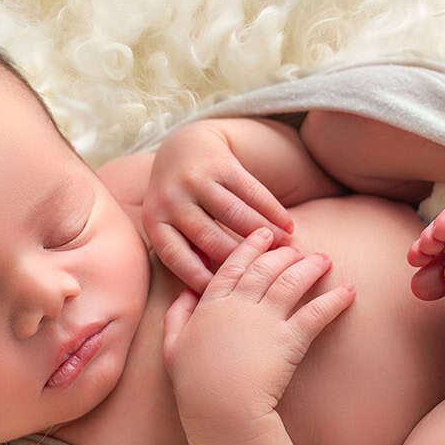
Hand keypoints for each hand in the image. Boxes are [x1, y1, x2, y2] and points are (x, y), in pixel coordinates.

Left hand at [143, 123, 294, 291]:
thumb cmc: (181, 200)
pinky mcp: (219, 164)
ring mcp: (194, 180)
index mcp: (156, 222)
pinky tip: (289, 225)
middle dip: (245, 260)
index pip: (178, 259)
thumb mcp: (171, 224)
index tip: (229, 299)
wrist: (184, 146)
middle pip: (211, 240)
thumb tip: (217, 289)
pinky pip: (252, 192)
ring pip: (235, 216)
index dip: (202, 280)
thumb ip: (187, 252)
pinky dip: (273, 211)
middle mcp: (171, 200)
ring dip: (266, 234)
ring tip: (287, 249)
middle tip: (271, 275)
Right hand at [160, 228, 353, 426]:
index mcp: (212, 304)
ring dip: (311, 267)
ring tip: (325, 260)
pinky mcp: (290, 339)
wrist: (220, 408)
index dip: (250, 247)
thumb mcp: (173, 346)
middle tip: (297, 246)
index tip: (263, 234)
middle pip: (266, 268)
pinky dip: (334, 300)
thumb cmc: (194, 384)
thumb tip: (185, 293)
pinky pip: (316, 312)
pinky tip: (349, 292)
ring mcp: (266, 320)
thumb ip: (177, 316)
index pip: (233, 266)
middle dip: (283, 253)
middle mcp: (240, 305)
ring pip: (291, 282)